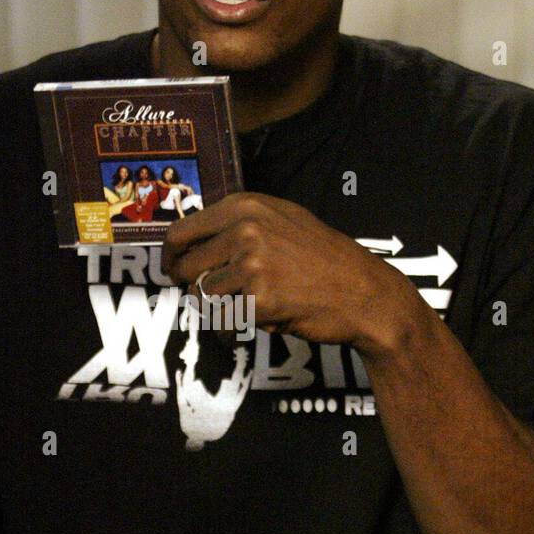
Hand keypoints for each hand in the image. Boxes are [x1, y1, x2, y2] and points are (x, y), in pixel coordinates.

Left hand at [162, 191, 417, 352]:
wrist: (363, 292)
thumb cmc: (324, 259)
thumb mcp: (284, 220)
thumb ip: (239, 223)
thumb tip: (192, 240)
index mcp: (246, 206)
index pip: (182, 231)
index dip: (170, 255)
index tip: (171, 268)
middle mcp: (244, 230)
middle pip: (186, 266)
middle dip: (193, 286)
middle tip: (216, 296)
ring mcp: (250, 264)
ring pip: (204, 295)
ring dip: (222, 307)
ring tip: (255, 303)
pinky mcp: (257, 300)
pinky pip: (224, 320)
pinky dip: (236, 327)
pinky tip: (266, 318)